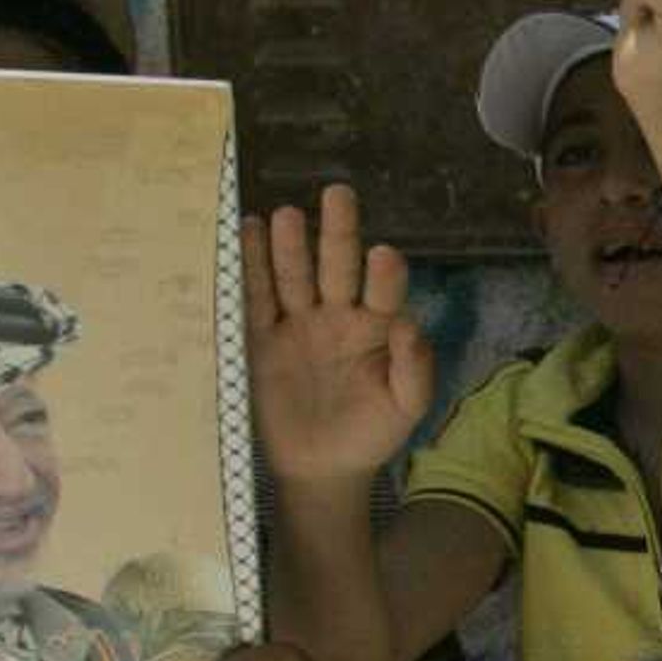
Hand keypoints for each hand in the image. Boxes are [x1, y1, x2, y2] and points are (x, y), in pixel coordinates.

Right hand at [244, 187, 432, 483]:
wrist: (323, 467)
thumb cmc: (372, 432)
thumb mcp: (406, 408)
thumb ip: (414, 368)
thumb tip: (409, 324)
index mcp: (377, 326)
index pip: (383, 291)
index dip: (383, 274)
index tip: (382, 255)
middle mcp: (338, 315)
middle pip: (338, 267)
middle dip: (338, 233)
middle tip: (338, 194)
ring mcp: (299, 323)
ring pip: (294, 276)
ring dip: (291, 247)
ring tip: (288, 215)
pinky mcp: (262, 339)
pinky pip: (256, 300)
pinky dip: (250, 270)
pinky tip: (247, 234)